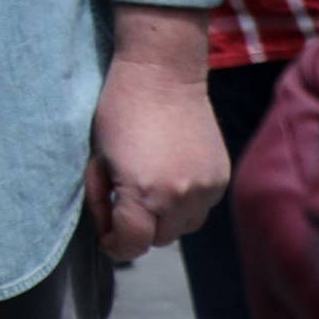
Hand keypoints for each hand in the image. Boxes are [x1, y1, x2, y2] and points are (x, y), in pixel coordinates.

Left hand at [86, 15, 227, 260]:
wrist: (162, 72)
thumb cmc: (120, 110)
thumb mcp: (97, 156)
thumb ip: (103, 200)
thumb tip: (110, 232)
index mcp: (140, 192)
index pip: (131, 245)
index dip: (115, 245)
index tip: (108, 235)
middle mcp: (176, 198)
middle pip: (158, 239)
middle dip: (141, 228)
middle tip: (128, 202)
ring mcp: (203, 189)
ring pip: (183, 226)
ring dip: (167, 217)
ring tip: (153, 185)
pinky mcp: (220, 178)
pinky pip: (202, 206)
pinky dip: (187, 200)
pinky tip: (174, 173)